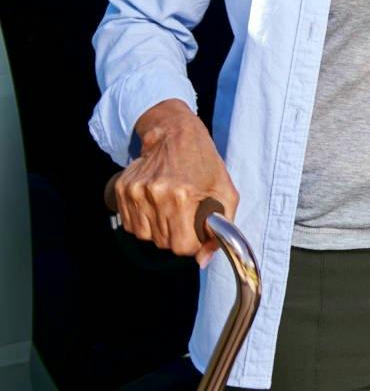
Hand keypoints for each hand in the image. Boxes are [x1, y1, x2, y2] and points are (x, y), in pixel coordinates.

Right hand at [113, 99, 239, 266]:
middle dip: (178, 235)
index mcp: (183, 195)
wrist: (174, 134)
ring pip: (145, 236)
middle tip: (185, 214)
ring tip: (170, 207)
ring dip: (159, 229)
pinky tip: (155, 204)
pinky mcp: (122, 190)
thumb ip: (220, 228)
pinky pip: (131, 225)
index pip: (182, 246)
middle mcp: (156, 194)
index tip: (196, 233)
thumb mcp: (224, 190)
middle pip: (164, 243)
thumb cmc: (203, 162)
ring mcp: (135, 192)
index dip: (192, 244)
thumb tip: (204, 258)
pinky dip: (144, 221)